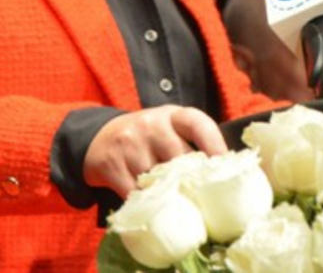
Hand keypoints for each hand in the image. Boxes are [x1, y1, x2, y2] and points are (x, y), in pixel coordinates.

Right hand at [83, 105, 227, 197]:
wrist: (99, 138)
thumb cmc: (146, 139)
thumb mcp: (168, 131)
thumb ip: (190, 146)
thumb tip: (222, 178)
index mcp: (172, 115)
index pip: (198, 124)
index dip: (214, 144)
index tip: (223, 166)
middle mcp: (151, 124)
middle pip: (179, 157)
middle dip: (190, 180)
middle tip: (199, 199)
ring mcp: (129, 142)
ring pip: (156, 179)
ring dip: (166, 196)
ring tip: (173, 204)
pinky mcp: (110, 163)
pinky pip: (133, 193)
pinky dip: (143, 204)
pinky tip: (149, 207)